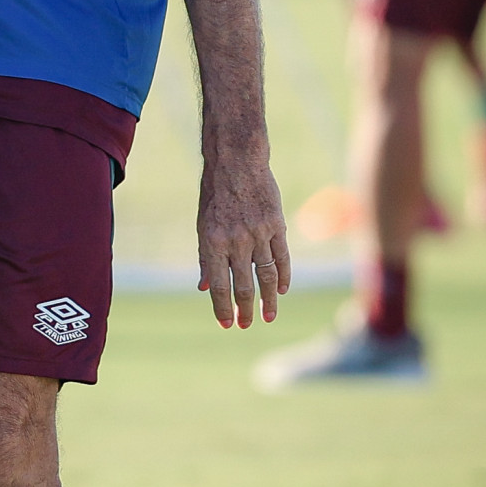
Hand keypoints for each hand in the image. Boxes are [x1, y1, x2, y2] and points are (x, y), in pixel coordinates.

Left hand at [197, 152, 291, 327]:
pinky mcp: (276, 225)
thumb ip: (206, 258)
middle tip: (246, 325)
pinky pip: (282, 258)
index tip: (226, 324)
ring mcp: (258, 233)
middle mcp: (236, 241)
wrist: (237, 161)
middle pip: (243, 286)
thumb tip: (204, 288)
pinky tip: (281, 291)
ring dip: (267, 301)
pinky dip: (283, 277)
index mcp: (212, 242)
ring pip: (266, 277)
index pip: (219, 285)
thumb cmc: (215, 195)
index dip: (222, 308)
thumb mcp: (203, 225)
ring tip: (268, 316)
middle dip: (244, 310)